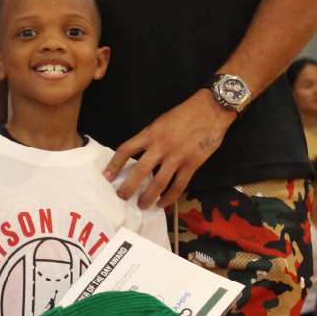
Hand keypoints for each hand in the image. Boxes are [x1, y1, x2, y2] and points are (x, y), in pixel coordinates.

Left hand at [104, 90, 235, 208]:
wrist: (210, 110)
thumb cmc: (184, 114)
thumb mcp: (161, 121)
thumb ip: (150, 137)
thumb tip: (139, 153)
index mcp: (150, 133)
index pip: (126, 150)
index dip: (114, 165)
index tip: (106, 177)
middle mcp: (161, 145)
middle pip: (140, 169)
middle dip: (129, 186)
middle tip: (121, 197)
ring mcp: (177, 156)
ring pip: (159, 182)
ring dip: (149, 196)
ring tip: (142, 205)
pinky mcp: (192, 164)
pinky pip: (179, 185)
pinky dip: (170, 197)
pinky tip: (163, 203)